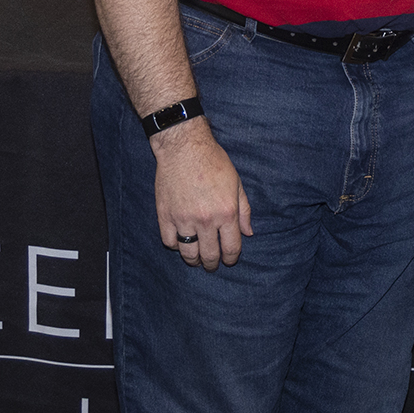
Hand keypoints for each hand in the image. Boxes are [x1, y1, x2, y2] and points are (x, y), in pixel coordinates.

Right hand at [151, 120, 251, 270]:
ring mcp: (183, 219)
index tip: (229, 260)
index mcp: (226, 213)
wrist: (184, 147)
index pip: (231, 248)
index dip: (231, 258)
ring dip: (194, 260)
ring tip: (197, 259)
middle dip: (213, 264)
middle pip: (210, 255)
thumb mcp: (237, 183)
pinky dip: (175, 245)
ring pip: (188, 253)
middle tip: (212, 264)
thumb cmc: (214, 162)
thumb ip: (244, 210)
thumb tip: (249, 233)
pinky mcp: (165, 216)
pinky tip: (180, 242)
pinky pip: (169, 241)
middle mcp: (205, 220)